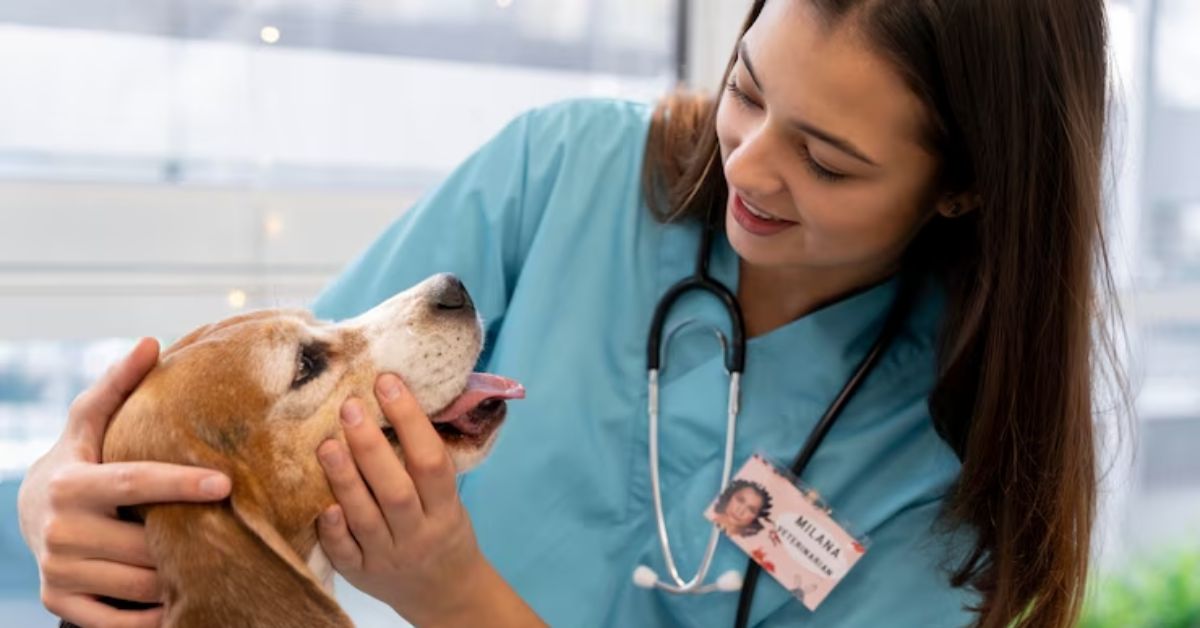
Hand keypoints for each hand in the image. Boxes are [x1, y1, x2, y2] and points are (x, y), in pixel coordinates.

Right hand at [17, 338, 231, 627]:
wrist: (29, 515)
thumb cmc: (79, 459)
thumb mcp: (89, 422)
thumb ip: (118, 385)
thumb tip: (151, 342)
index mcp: (72, 484)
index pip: (134, 484)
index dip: (180, 484)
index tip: (226, 484)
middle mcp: (60, 531)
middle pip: (144, 542)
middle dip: (189, 540)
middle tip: (234, 533)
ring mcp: (60, 570)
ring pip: (139, 583)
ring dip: (181, 577)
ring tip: (217, 563)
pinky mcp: (61, 602)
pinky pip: (119, 621)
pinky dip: (154, 617)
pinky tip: (184, 601)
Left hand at [317, 374, 541, 626]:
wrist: (445, 593)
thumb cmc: (443, 530)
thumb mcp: (451, 499)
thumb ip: (427, 465)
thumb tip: (395, 402)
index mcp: (446, 510)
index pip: (431, 462)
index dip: (410, 420)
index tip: (388, 383)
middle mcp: (418, 534)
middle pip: (396, 490)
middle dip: (371, 446)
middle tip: (350, 407)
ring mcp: (389, 557)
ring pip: (367, 518)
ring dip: (345, 479)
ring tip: (325, 444)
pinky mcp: (362, 575)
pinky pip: (345, 553)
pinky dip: (334, 530)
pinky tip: (322, 505)